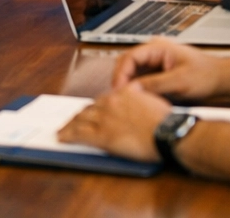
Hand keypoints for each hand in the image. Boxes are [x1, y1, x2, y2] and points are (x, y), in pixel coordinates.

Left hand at [57, 82, 171, 161]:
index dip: (93, 107)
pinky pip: (79, 134)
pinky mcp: (102, 134)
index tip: (89, 111)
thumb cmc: (165, 121)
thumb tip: (136, 92)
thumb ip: (140, 95)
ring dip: (70, 125)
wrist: (167, 132)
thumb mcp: (153, 99)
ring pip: (80, 120)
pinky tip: (62, 137)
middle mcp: (110, 102)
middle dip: (79, 115)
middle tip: (72, 121)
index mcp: (122, 93)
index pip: (102, 99)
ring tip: (64, 129)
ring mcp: (104, 118)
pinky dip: (68, 135)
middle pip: (88, 108)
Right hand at [112, 40, 224, 100]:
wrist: (221, 80)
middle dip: (121, 81)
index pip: (129, 58)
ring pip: (132, 74)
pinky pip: (141, 81)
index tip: (118, 91)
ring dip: (128, 87)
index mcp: (157, 47)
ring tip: (126, 102)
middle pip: (127, 65)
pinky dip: (137, 91)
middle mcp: (153, 53)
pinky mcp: (158, 74)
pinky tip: (137, 102)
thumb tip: (132, 90)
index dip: (121, 75)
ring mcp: (155, 63)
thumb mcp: (179, 82)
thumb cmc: (205, 75)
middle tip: (118, 98)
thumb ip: (154, 85)